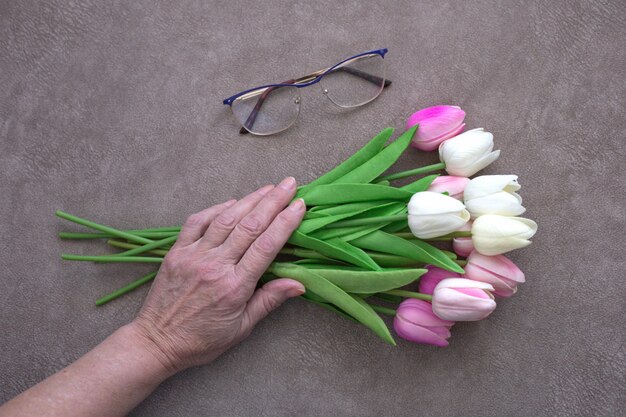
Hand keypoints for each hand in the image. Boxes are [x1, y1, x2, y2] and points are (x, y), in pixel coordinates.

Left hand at [131, 177, 305, 372]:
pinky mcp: (176, 252)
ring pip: (226, 219)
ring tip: (268, 187)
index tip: (300, 205)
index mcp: (234, 286)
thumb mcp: (242, 328)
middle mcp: (215, 265)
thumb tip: (299, 284)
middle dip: (272, 201)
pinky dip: (217, 208)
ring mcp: (193, 255)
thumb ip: (269, 301)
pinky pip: (197, 222)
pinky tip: (233, 202)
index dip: (285, 222)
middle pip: (249, 225)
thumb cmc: (202, 340)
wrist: (157, 342)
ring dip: (249, 199)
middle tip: (290, 183)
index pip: (266, 246)